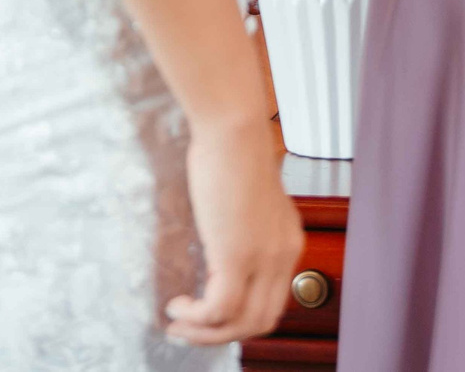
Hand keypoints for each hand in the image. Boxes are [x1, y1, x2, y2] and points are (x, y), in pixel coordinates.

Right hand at [164, 115, 302, 345]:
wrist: (234, 128)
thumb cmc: (234, 149)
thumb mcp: (246, 198)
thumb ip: (242, 224)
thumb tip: (221, 241)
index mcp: (287, 241)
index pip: (272, 300)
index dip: (241, 318)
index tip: (211, 317)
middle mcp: (283, 254)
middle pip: (261, 321)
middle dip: (223, 335)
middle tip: (191, 331)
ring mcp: (263, 258)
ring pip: (240, 324)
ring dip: (206, 333)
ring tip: (178, 324)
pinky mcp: (237, 255)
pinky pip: (219, 310)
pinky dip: (196, 319)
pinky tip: (177, 307)